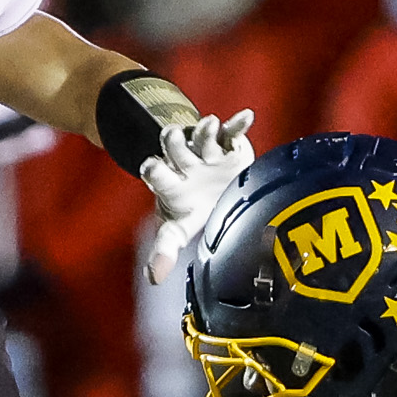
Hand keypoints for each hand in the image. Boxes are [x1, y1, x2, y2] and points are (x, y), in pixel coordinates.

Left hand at [141, 110, 254, 283]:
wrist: (212, 185)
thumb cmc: (191, 208)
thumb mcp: (177, 228)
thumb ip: (164, 249)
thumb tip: (153, 279)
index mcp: (169, 184)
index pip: (158, 176)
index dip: (155, 171)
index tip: (151, 167)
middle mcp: (184, 164)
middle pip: (173, 147)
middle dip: (174, 142)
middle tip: (172, 137)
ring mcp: (206, 152)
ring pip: (200, 136)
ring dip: (204, 130)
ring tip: (209, 125)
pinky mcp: (228, 143)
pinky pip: (232, 131)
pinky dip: (238, 124)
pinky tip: (246, 117)